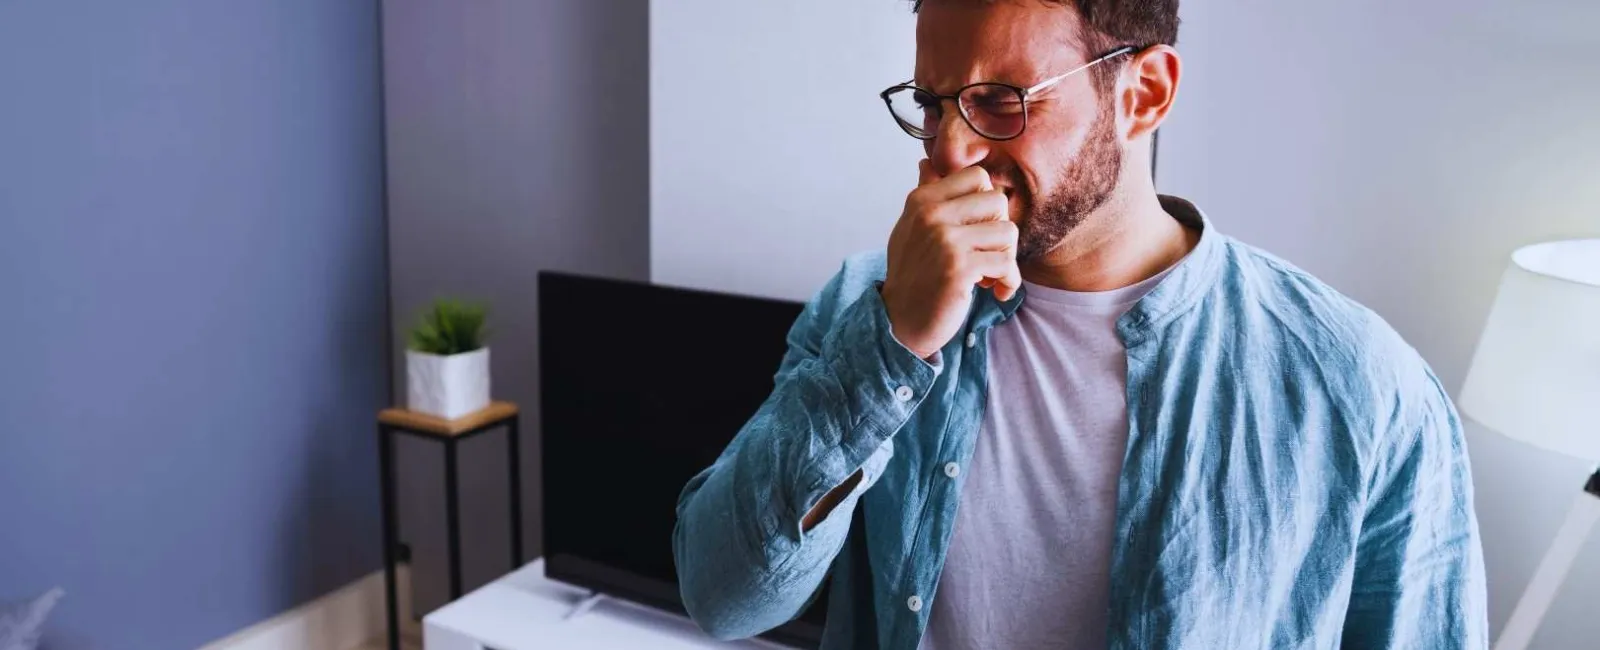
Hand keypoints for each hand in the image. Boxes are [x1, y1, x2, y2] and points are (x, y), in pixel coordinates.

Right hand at [880, 160, 1020, 359]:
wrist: (899, 322)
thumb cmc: (911, 274)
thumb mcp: (910, 228)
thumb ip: (925, 195)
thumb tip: (927, 163)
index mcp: (922, 200)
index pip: (977, 176)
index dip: (987, 202)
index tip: (979, 228)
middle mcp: (931, 215)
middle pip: (997, 201)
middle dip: (1000, 231)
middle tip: (987, 254)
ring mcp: (945, 241)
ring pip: (1008, 232)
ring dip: (1006, 258)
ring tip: (989, 274)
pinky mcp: (959, 269)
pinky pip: (1006, 264)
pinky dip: (1009, 281)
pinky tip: (996, 291)